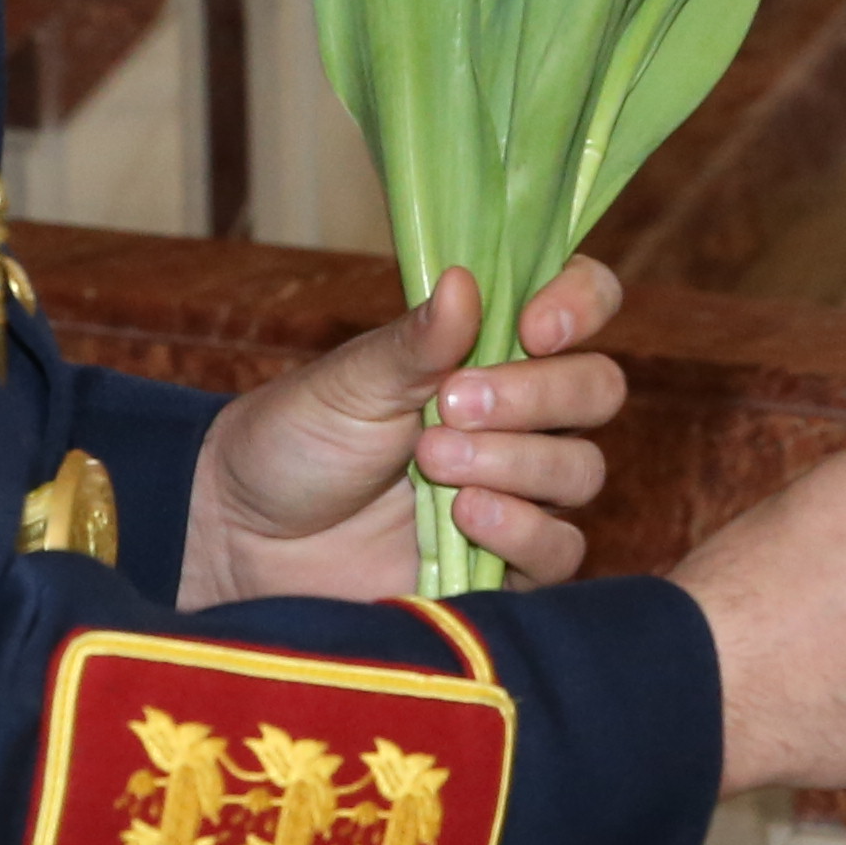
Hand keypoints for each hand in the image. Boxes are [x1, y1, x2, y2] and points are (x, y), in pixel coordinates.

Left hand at [180, 263, 626, 607]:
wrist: (247, 539)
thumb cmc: (296, 441)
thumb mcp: (348, 382)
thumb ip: (413, 343)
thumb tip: (465, 280)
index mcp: (491, 348)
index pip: (583, 303)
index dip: (580, 303)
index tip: (535, 325)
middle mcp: (523, 415)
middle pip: (597, 390)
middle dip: (535, 395)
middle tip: (450, 404)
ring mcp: (522, 490)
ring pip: (582, 469)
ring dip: (515, 462)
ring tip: (431, 463)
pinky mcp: (510, 564)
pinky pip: (560, 550)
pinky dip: (521, 529)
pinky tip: (464, 517)